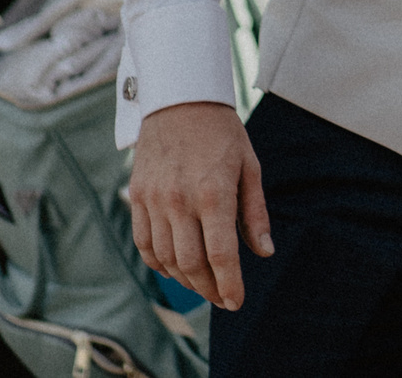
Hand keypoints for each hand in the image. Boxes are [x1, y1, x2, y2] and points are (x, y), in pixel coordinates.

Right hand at [131, 102, 271, 310]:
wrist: (180, 100)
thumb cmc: (222, 134)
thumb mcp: (249, 167)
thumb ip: (255, 213)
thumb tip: (264, 253)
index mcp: (214, 193)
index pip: (220, 254)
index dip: (229, 284)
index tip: (236, 301)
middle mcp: (180, 201)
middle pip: (191, 263)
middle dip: (209, 288)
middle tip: (222, 297)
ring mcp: (154, 200)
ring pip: (166, 258)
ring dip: (184, 279)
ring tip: (202, 284)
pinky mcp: (137, 196)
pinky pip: (144, 242)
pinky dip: (158, 262)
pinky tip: (174, 268)